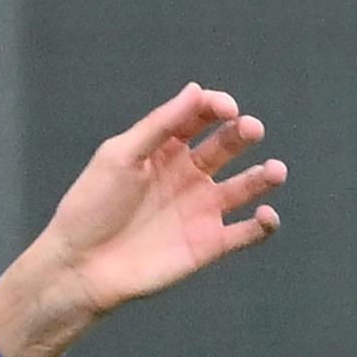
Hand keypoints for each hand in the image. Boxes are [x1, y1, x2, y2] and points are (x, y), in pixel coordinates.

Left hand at [0, 84, 285, 356]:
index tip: (226, 107)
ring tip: (275, 171)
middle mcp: (188, 175)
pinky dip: (264, 225)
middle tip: (250, 129)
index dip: (215, 107)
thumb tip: (196, 90)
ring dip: (265, 176)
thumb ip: (159, 125)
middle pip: (226, 146)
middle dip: (242, 133)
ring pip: (246, 186)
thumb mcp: (120, 157)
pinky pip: (246, 233)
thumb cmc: (91, 208)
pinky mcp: (209, 245)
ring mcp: (201, 210)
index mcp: (164, 149)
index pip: (199, 117)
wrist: (82, 267)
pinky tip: (266, 216)